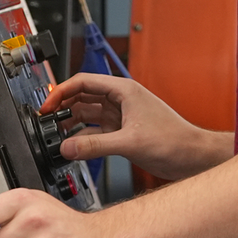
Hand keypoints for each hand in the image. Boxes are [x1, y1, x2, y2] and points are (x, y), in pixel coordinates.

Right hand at [39, 72, 231, 181]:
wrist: (192, 156)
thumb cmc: (174, 140)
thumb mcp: (129, 142)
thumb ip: (94, 145)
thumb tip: (67, 147)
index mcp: (124, 91)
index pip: (84, 81)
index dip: (61, 91)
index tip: (46, 105)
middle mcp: (121, 100)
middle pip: (82, 96)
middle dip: (62, 106)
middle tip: (44, 120)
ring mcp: (121, 116)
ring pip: (87, 114)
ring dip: (71, 122)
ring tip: (54, 133)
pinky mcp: (122, 131)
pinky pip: (95, 130)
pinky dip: (82, 136)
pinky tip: (72, 145)